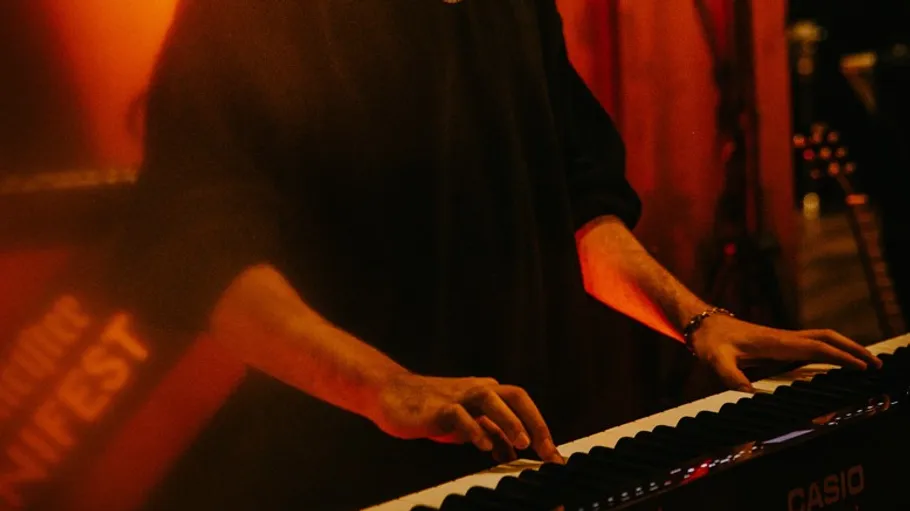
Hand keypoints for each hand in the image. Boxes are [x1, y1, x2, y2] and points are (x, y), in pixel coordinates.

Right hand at [371, 372, 562, 463]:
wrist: (392, 394)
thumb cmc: (432, 408)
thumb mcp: (467, 423)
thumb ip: (490, 432)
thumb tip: (513, 451)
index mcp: (487, 393)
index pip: (522, 404)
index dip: (540, 426)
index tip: (553, 455)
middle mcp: (476, 390)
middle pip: (514, 396)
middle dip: (534, 422)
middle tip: (546, 450)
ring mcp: (457, 396)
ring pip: (489, 398)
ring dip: (508, 420)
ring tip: (522, 443)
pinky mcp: (437, 407)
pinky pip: (459, 415)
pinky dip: (473, 429)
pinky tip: (483, 447)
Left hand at [689, 314, 882, 391]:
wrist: (702, 324)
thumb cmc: (709, 341)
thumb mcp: (715, 360)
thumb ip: (730, 376)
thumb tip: (750, 393)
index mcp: (775, 341)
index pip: (816, 347)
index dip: (840, 356)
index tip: (861, 366)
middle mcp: (783, 338)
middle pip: (827, 338)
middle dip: (853, 349)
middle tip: (875, 364)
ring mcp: (782, 339)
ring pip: (821, 339)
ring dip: (844, 348)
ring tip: (865, 364)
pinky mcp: (778, 343)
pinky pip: (811, 345)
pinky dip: (830, 351)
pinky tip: (836, 363)